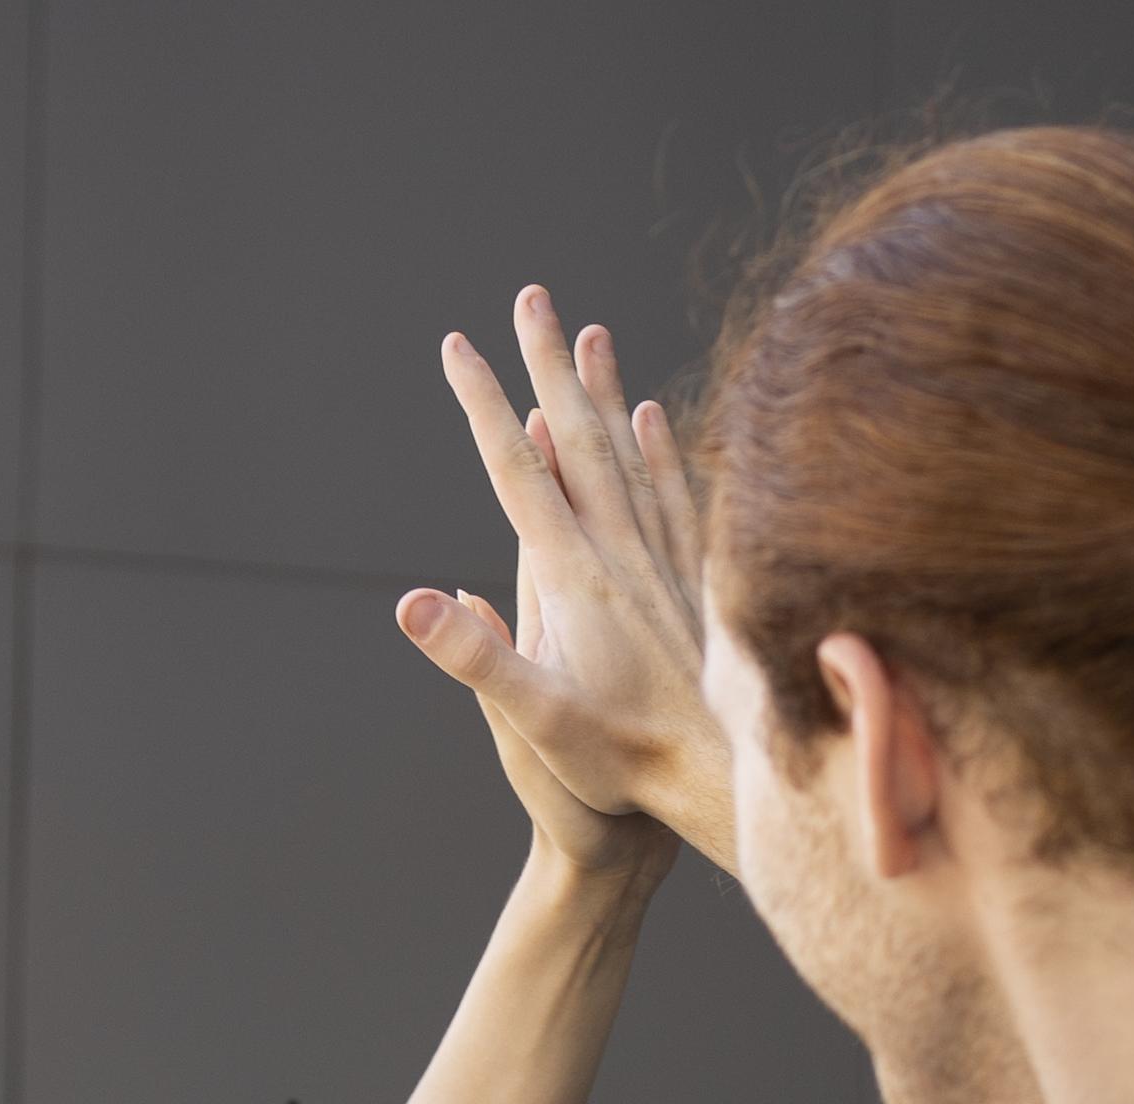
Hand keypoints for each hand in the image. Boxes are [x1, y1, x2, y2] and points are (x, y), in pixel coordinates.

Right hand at [408, 284, 732, 871]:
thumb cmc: (620, 760)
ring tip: (589, 333)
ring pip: (628, 453)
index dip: (483, 403)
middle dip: (546, 364)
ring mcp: (659, 561)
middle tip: (530, 298)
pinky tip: (654, 415)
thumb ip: (475, 656)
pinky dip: (659, 447)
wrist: (720, 776)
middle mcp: (618, 552)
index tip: (457, 346)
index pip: (517, 467)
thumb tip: (413, 602)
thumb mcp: (532, 719)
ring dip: (603, 390)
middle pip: (577, 437)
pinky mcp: (690, 580)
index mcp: (572, 574)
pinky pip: (674, 494)